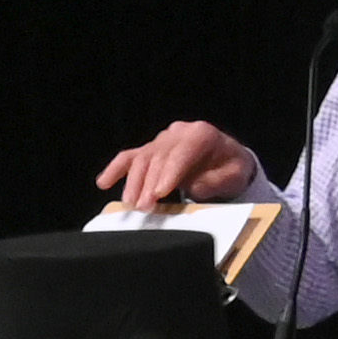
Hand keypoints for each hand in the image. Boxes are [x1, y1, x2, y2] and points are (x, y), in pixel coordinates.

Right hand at [95, 121, 267, 209]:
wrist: (227, 159)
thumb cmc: (231, 168)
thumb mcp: (234, 175)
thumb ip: (215, 181)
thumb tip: (195, 187)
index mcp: (201, 134)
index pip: (181, 153)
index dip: (169, 173)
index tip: (160, 192)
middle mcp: (179, 132)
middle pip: (158, 156)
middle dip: (150, 183)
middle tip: (144, 206)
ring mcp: (163, 139)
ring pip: (142, 157)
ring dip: (134, 182)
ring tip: (131, 203)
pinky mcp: (151, 149)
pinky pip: (130, 157)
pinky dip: (116, 169)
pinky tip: (103, 183)